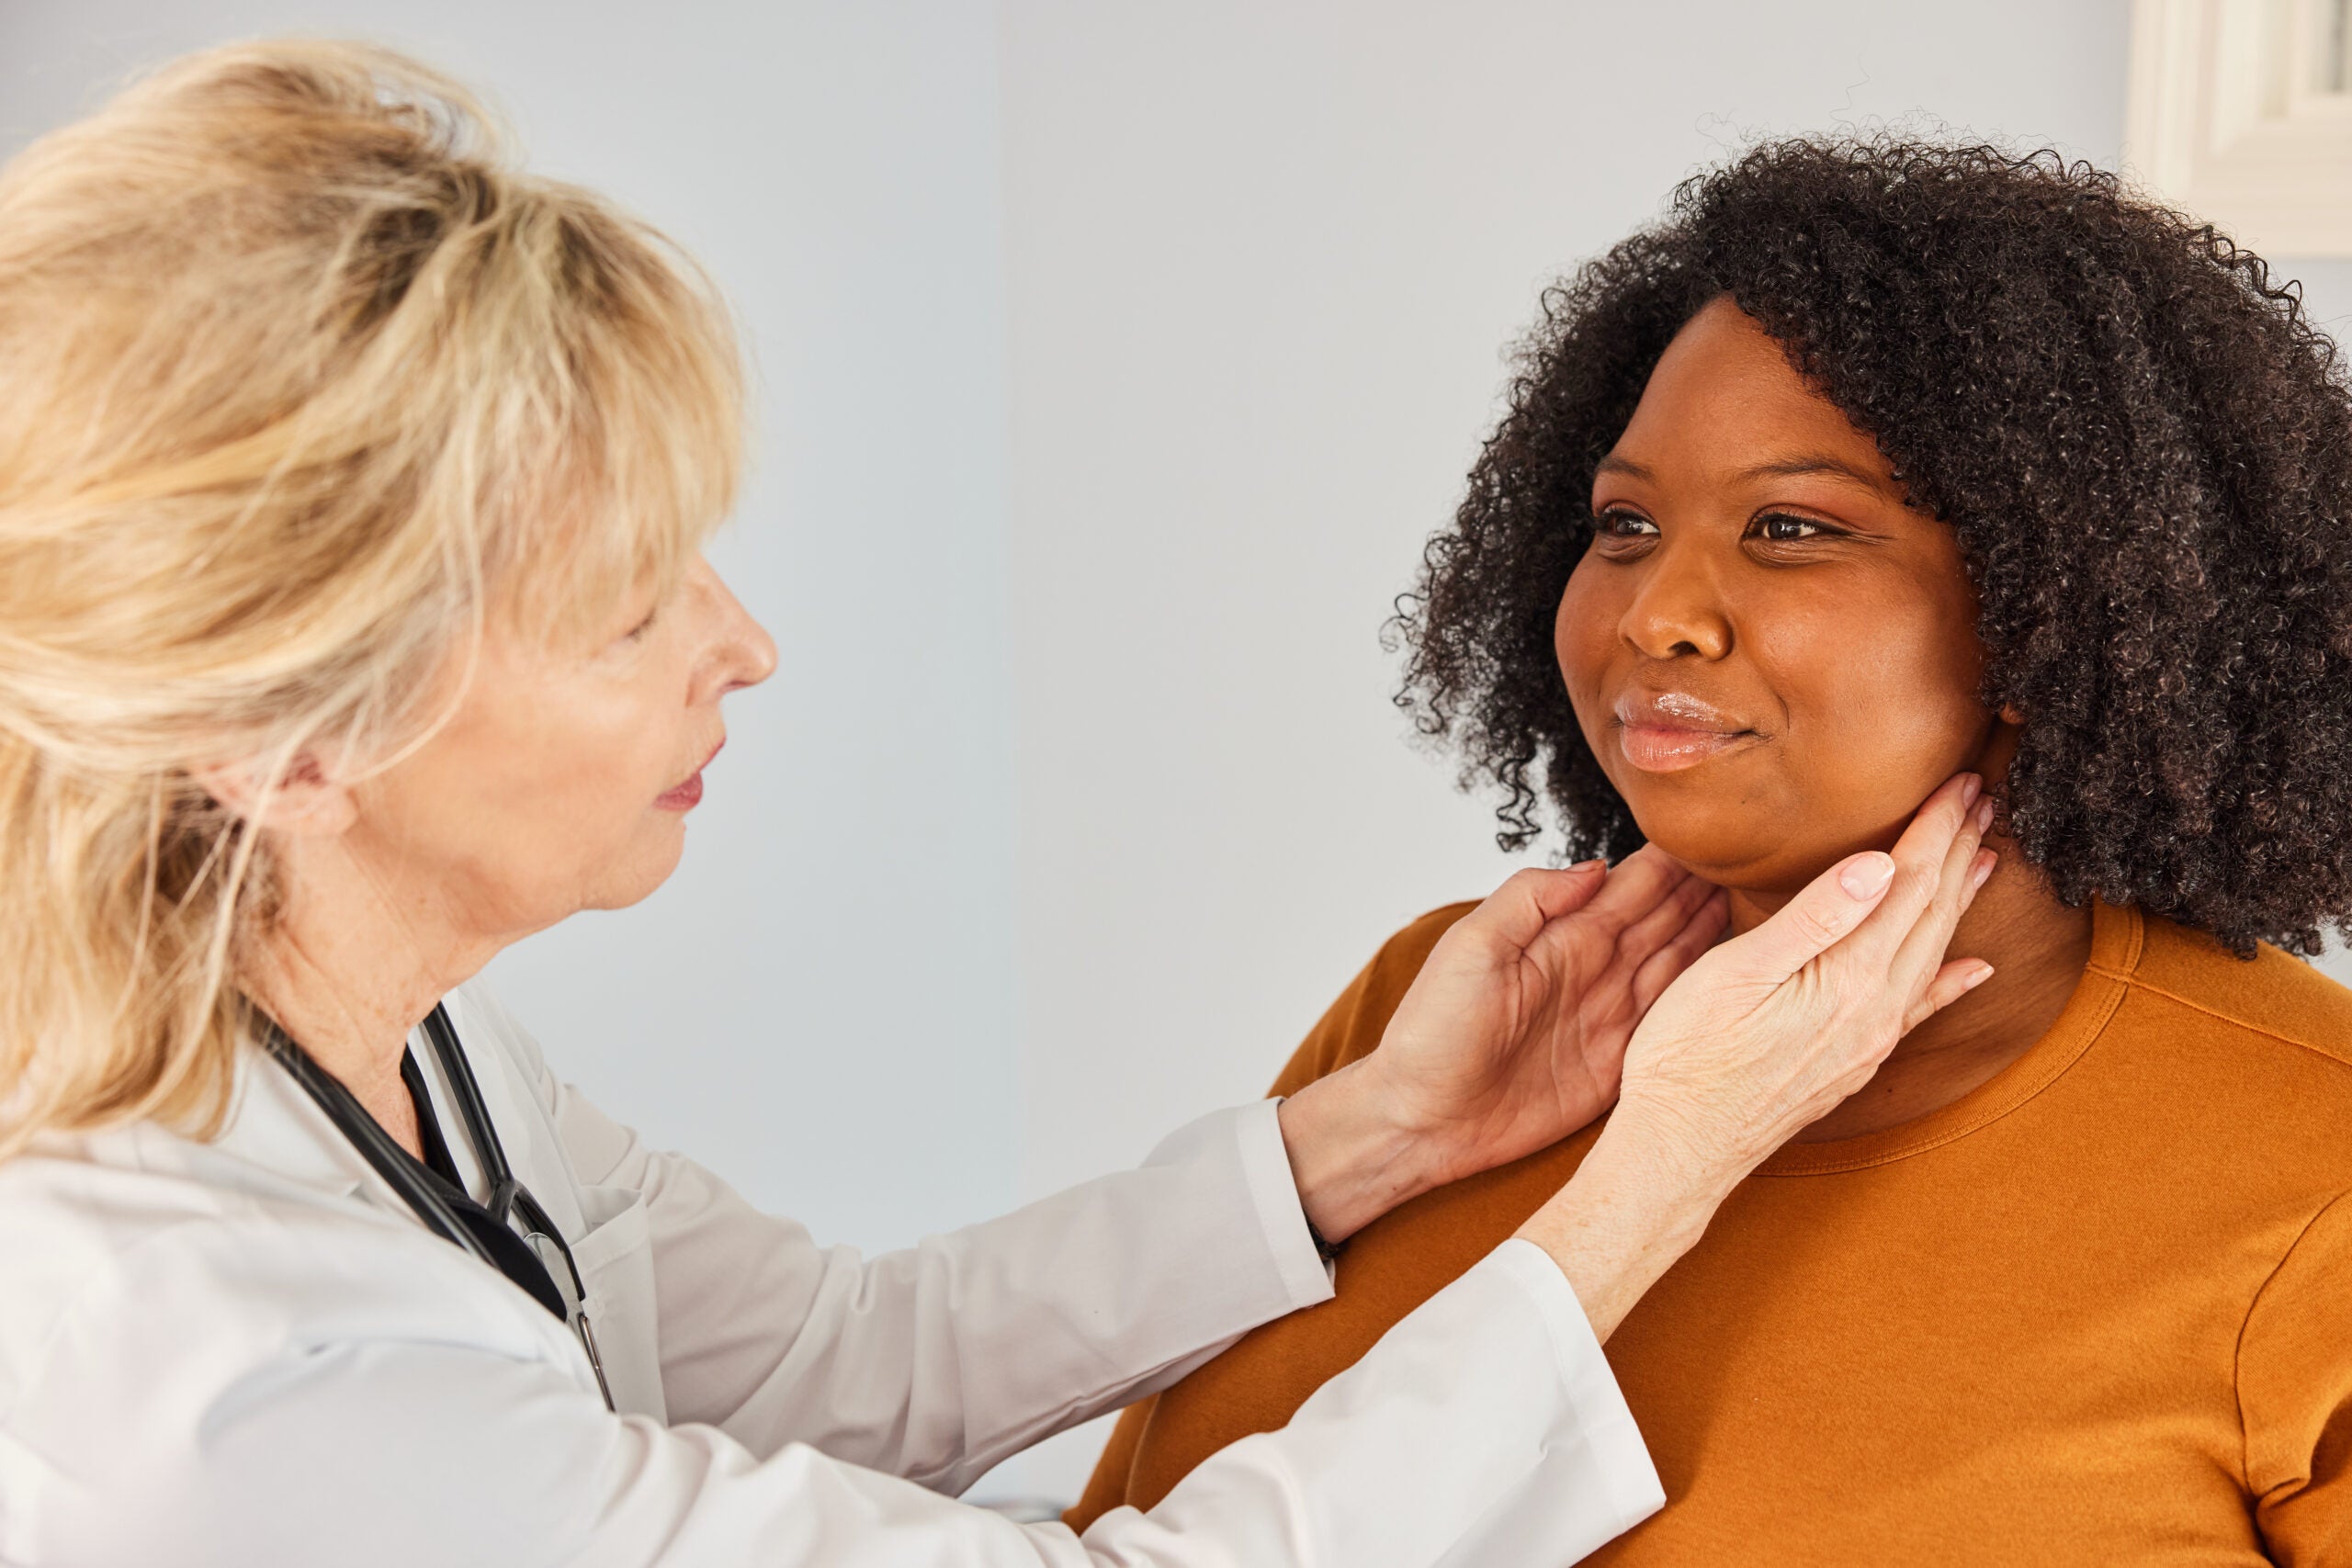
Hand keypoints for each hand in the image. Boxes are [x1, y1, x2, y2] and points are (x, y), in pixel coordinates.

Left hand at [1279, 847, 1726, 1242]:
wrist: (1421, 1120)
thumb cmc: (1431, 1034)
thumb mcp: (1470, 949)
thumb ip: (1530, 900)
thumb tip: (1596, 867)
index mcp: (1559, 938)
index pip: (1628, 888)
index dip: (1670, 865)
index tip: (1718, 840)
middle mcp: (1592, 971)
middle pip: (1663, 922)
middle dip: (1706, 894)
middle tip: (1759, 869)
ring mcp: (1609, 1018)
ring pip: (1677, 968)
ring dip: (1715, 941)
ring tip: (1761, 912)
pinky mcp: (1617, 1067)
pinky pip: (1671, 1028)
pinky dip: (1704, 1007)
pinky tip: (1738, 986)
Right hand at [1517, 772, 1995, 1339]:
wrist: (1681, 1149)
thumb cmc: (1690, 1058)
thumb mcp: (1737, 974)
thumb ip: (1814, 920)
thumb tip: (1878, 866)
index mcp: (1850, 977)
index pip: (1906, 885)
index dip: (1934, 830)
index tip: (1959, 784)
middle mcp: (1876, 1009)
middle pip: (1930, 913)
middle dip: (1956, 851)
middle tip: (1981, 799)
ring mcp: (1870, 1038)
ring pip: (1931, 952)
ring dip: (1957, 901)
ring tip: (1983, 859)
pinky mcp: (1854, 1060)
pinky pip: (1920, 1008)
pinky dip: (1951, 980)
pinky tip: (1975, 969)